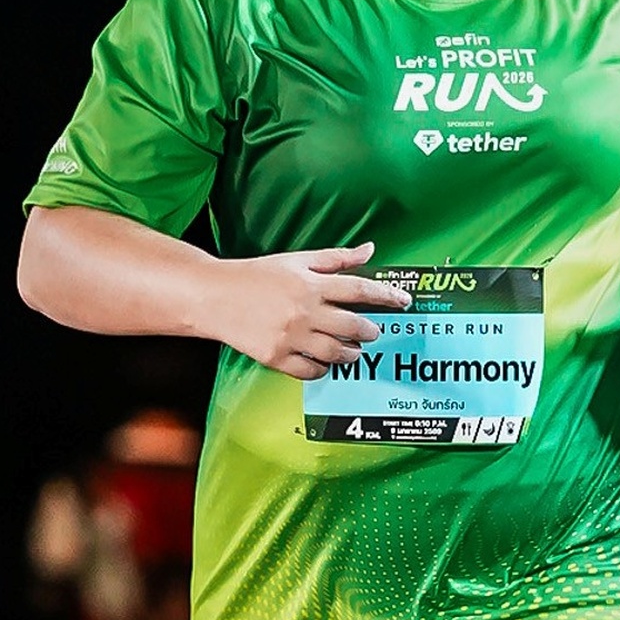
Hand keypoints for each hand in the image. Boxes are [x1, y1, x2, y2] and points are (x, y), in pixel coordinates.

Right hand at [217, 241, 413, 379]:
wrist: (214, 296)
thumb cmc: (256, 275)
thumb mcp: (296, 259)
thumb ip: (336, 258)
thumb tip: (369, 249)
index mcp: (311, 284)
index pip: (359, 289)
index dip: (386, 295)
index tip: (404, 302)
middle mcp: (304, 311)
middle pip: (352, 325)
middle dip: (369, 330)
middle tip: (373, 331)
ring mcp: (291, 337)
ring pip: (335, 353)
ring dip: (351, 353)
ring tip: (353, 350)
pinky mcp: (276, 356)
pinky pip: (310, 371)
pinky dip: (323, 369)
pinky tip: (325, 363)